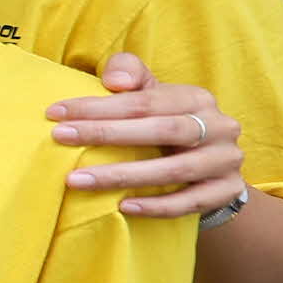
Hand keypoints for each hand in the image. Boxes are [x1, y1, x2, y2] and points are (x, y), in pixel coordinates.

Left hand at [47, 55, 242, 218]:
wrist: (208, 169)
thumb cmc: (164, 125)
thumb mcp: (151, 96)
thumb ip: (131, 76)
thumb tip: (114, 81)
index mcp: (197, 98)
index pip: (145, 101)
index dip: (99, 106)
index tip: (56, 113)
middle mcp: (219, 126)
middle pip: (161, 130)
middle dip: (107, 134)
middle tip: (61, 138)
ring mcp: (226, 160)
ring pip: (174, 170)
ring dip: (122, 176)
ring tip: (77, 180)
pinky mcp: (227, 191)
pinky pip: (190, 201)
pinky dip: (156, 205)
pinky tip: (122, 206)